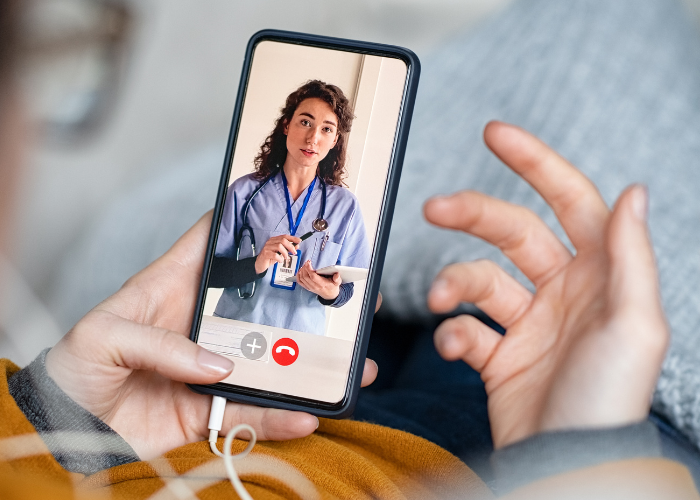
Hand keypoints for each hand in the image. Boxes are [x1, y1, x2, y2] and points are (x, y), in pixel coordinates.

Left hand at [45, 212, 379, 459]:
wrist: (60, 429)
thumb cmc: (72, 368)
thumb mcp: (102, 336)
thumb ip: (160, 343)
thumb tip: (218, 365)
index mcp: (168, 286)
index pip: (211, 242)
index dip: (245, 221)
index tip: (289, 208)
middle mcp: (196, 323)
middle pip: (257, 302)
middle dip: (300, 296)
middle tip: (343, 291)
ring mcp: (206, 368)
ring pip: (268, 361)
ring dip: (306, 363)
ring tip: (348, 363)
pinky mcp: (205, 411)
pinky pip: (251, 413)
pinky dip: (280, 417)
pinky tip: (308, 415)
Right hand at [254, 234, 301, 273]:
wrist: (260, 264)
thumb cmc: (270, 257)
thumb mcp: (281, 253)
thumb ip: (288, 249)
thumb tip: (297, 246)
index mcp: (274, 240)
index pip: (284, 236)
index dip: (292, 238)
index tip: (299, 241)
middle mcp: (270, 242)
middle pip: (282, 240)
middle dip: (290, 246)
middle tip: (294, 252)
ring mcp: (267, 247)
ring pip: (279, 246)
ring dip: (285, 253)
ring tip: (285, 258)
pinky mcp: (265, 254)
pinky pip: (275, 255)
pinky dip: (280, 258)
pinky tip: (280, 261)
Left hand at [295, 261, 340, 299]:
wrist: (329, 295)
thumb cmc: (332, 287)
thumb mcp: (337, 282)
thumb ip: (337, 278)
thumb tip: (337, 274)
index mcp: (322, 284)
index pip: (313, 276)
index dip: (309, 268)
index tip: (309, 262)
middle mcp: (314, 286)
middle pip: (306, 276)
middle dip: (305, 267)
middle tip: (307, 262)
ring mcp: (310, 287)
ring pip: (302, 278)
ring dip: (301, 271)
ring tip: (304, 265)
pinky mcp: (307, 287)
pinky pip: (300, 282)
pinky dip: (298, 276)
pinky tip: (300, 271)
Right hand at [425, 121, 668, 447]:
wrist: (567, 461)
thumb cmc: (609, 397)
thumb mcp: (634, 323)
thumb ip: (629, 255)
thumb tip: (634, 191)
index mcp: (600, 275)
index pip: (570, 201)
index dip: (536, 163)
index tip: (495, 134)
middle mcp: (564, 293)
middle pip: (511, 231)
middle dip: (472, 213)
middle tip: (434, 207)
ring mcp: (529, 325)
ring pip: (479, 279)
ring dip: (454, 283)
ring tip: (443, 300)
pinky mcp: (498, 357)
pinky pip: (465, 330)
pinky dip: (452, 335)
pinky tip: (458, 350)